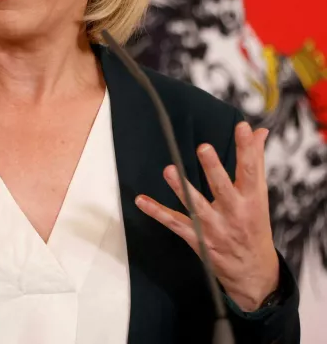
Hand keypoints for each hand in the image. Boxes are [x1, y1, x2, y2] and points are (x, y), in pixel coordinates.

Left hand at [135, 122, 278, 311]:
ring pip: (196, 206)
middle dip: (214, 169)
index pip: (251, 170)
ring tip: (169, 170)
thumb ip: (255, 161)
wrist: (253, 273)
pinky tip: (141, 200)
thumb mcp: (259, 195)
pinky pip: (174, 223)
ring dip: (181, 189)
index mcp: (252, 199)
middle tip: (204, 148)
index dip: (247, 149)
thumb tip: (259, 132)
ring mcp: (214, 227)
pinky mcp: (197, 238)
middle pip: (223, 188)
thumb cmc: (254, 226)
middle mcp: (233, 213)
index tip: (242, 128)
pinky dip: (157, 212)